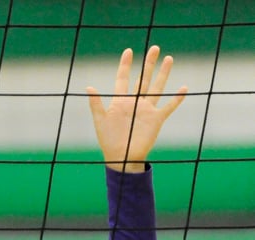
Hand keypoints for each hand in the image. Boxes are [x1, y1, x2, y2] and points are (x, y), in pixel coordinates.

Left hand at [87, 46, 186, 172]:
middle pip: (143, 79)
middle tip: (154, 48)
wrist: (121, 157)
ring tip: (169, 59)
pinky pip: (169, 106)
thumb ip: (96, 104)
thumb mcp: (100, 121)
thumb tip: (89, 87)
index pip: (122, 79)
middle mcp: (135, 102)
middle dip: (148, 64)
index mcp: (120, 101)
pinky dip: (177, 98)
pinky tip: (184, 88)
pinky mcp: (156, 119)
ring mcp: (147, 110)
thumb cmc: (108, 140)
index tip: (128, 51)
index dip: (125, 65)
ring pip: (157, 87)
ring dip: (163, 74)